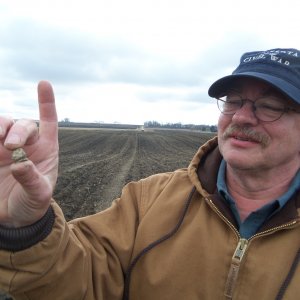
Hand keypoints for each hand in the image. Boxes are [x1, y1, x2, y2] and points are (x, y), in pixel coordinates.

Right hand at [0, 81, 57, 227]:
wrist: (14, 218)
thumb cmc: (33, 202)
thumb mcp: (39, 194)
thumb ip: (32, 179)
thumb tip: (20, 164)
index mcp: (46, 150)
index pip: (48, 122)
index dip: (46, 103)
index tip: (44, 83)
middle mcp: (27, 145)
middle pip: (24, 124)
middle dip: (16, 130)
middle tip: (10, 146)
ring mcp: (6, 149)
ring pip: (2, 125)